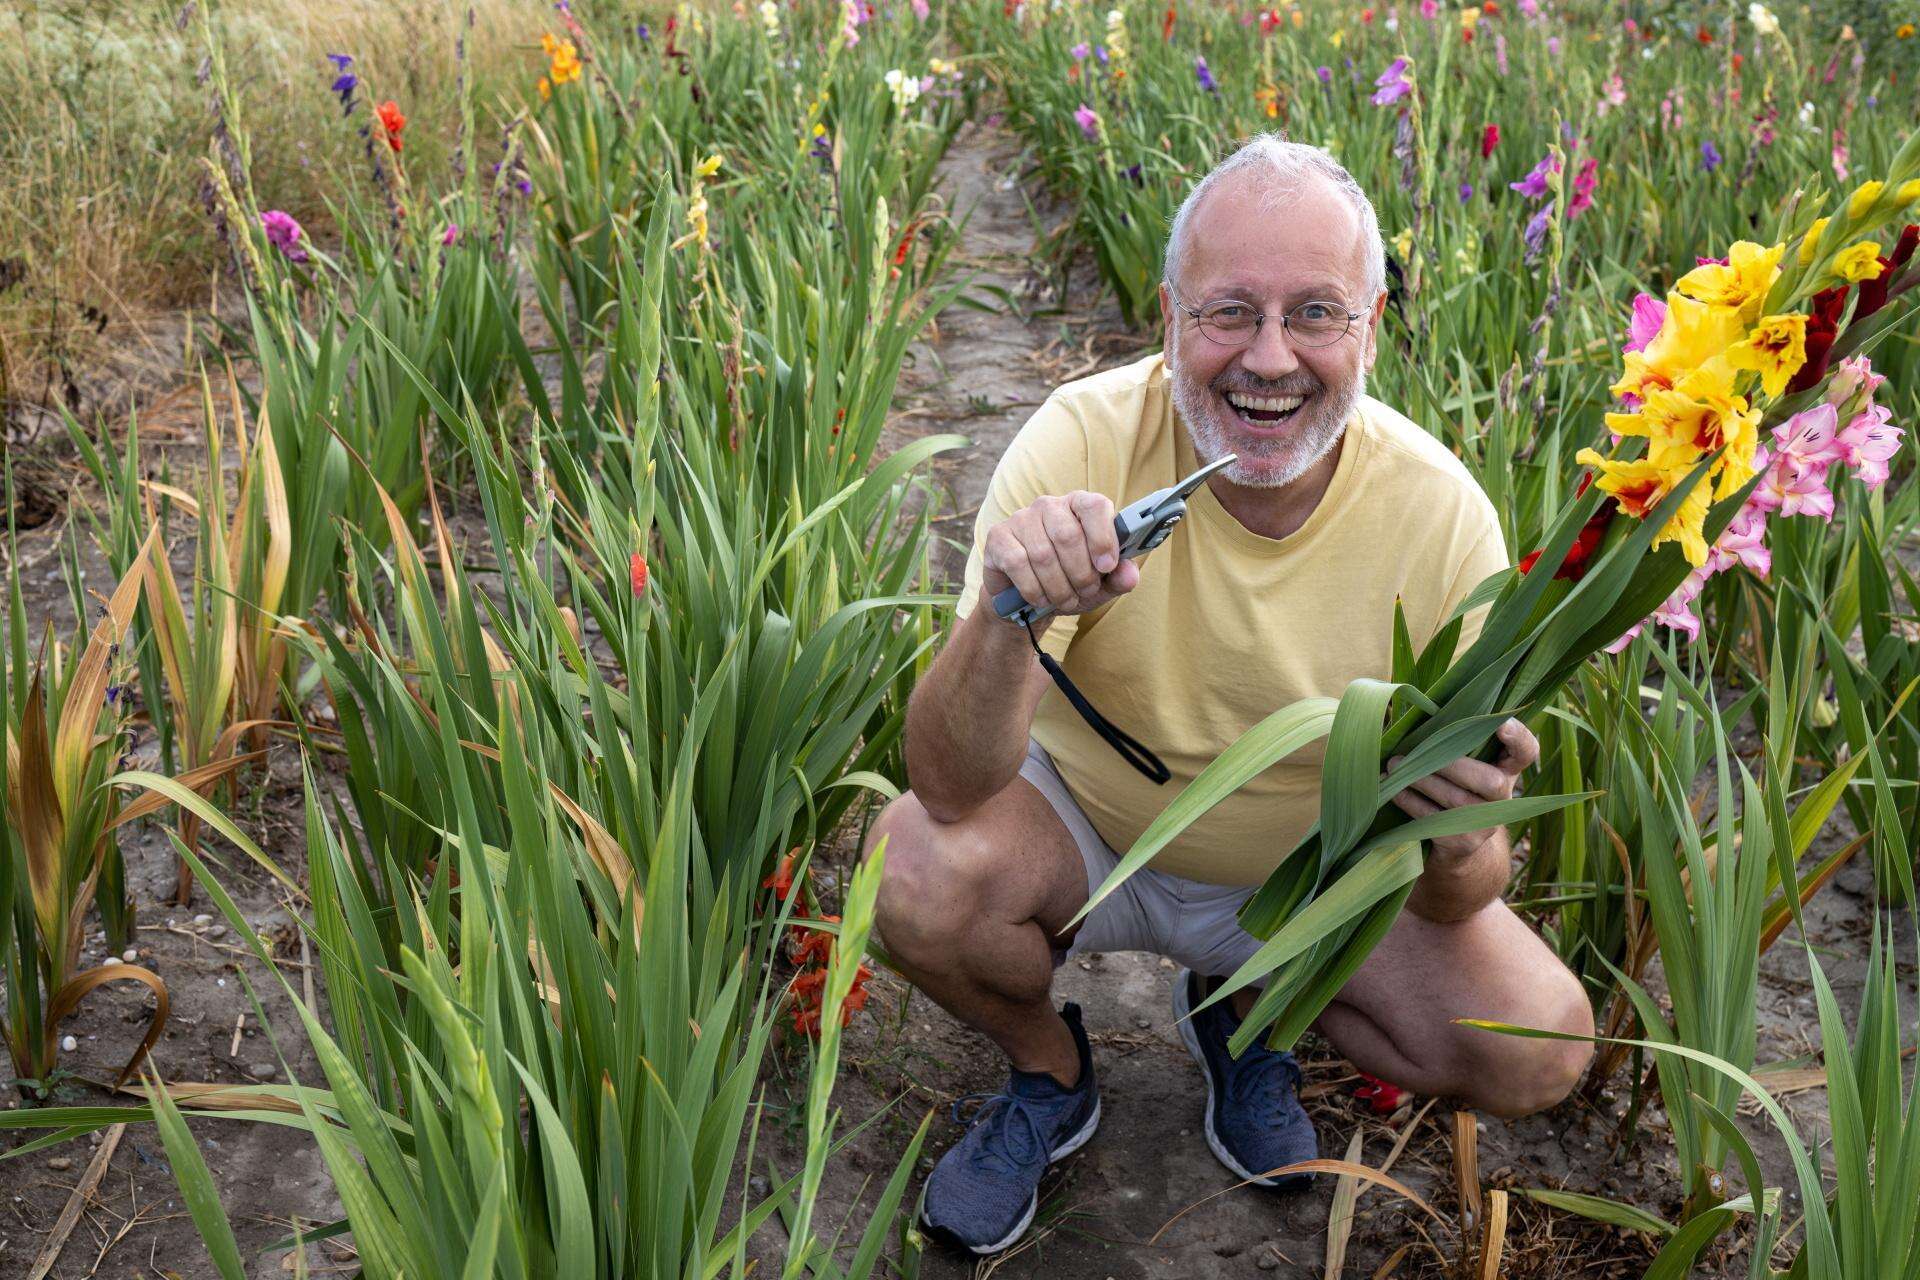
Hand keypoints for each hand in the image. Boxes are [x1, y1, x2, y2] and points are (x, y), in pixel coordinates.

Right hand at [981, 491, 1140, 620]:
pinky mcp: (998, 536)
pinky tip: (1040, 599)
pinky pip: (1018, 563)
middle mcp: (1049, 505)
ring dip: (1058, 587)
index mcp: (1079, 506)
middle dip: (1081, 574)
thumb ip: (1118, 578)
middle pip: (1068, 535)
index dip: (1103, 537)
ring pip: (1043, 554)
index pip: (1095, 506)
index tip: (1106, 567)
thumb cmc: (1067, 582)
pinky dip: (1033, 589)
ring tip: (1065, 600)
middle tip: (1084, 592)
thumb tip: (1130, 575)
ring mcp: (1021, 518)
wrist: (1026, 599)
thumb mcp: (1099, 585)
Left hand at [1387, 717, 1538, 864]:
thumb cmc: (1456, 790)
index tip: (1501, 724)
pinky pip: (1434, 818)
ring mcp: (1486, 824)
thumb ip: (1458, 743)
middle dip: (1449, 764)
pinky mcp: (1463, 842)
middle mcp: (1503, 799)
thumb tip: (1422, 714)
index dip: (1519, 738)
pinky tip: (1394, 790)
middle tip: (1411, 751)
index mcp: (1507, 771)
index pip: (1527, 752)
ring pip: (1456, 799)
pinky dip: (1410, 801)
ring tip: (1394, 765)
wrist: (1459, 848)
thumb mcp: (1467, 767)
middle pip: (1490, 781)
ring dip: (1420, 779)